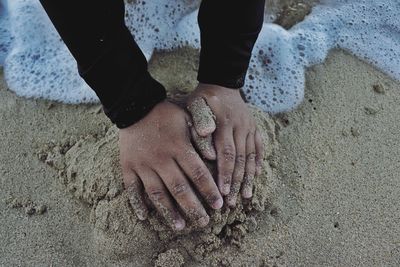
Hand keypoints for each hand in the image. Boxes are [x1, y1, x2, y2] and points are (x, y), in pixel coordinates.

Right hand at [119, 101, 222, 229]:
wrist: (134, 105)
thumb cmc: (166, 113)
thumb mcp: (187, 117)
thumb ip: (201, 137)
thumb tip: (215, 155)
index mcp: (179, 146)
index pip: (198, 173)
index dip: (210, 191)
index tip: (219, 205)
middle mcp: (161, 158)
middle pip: (179, 188)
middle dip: (193, 207)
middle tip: (204, 223)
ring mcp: (142, 164)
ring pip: (157, 193)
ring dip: (169, 212)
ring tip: (180, 227)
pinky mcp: (128, 166)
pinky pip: (132, 189)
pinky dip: (137, 204)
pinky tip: (145, 217)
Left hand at [187, 83, 263, 206]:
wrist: (222, 83)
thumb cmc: (203, 98)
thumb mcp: (196, 104)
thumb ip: (199, 120)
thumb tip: (207, 138)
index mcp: (224, 123)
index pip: (227, 153)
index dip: (225, 174)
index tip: (222, 192)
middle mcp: (240, 127)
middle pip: (240, 159)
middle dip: (236, 182)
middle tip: (231, 201)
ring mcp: (249, 127)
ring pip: (251, 156)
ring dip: (248, 177)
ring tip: (245, 196)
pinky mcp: (254, 128)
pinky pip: (259, 147)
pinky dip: (258, 162)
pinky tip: (256, 177)